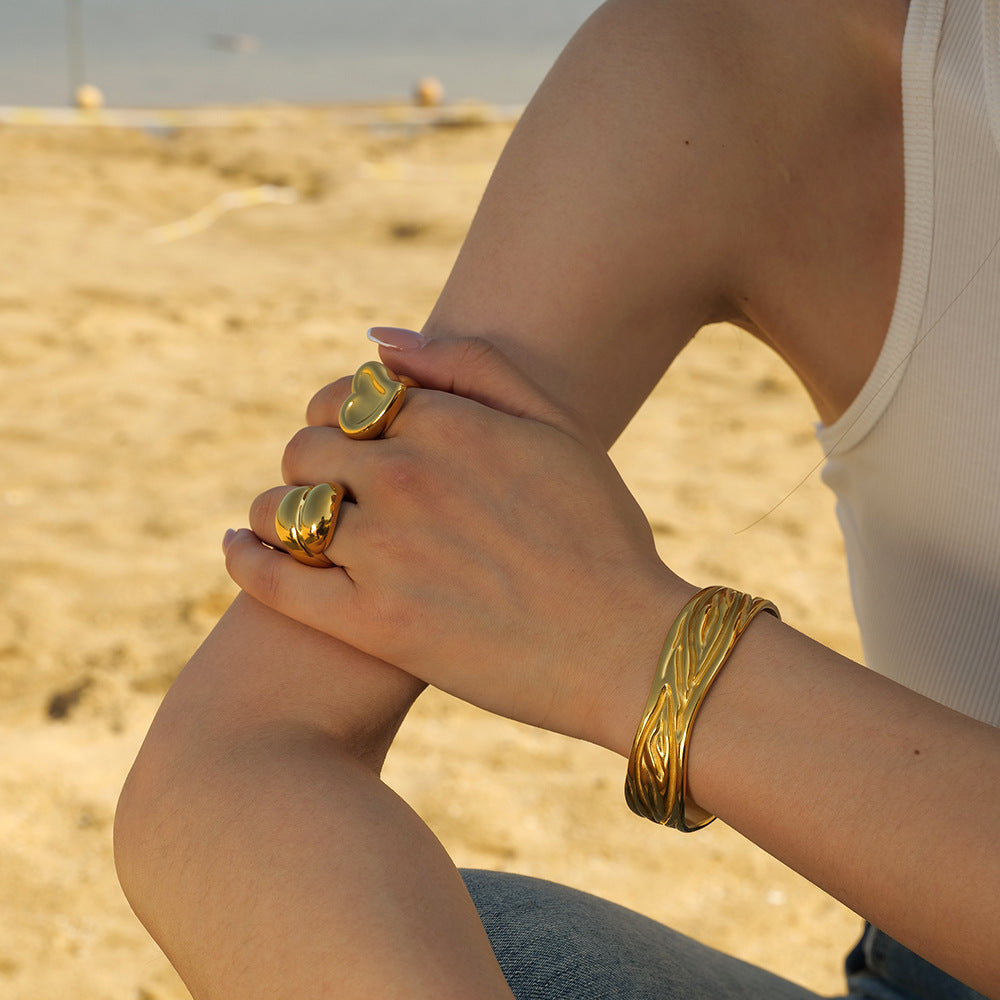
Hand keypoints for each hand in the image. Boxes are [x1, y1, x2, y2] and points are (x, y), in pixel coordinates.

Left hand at [224, 338, 693, 751]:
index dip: (339, 415)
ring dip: (278, 509)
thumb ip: (472, 367)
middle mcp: (406, 477)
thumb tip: (378, 340)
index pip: (347, 397)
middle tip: (328, 488)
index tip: (348, 440)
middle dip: (312, 461)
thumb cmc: (601, 534)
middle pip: (306, 448)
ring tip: (290, 524)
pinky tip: (240, 550)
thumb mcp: (557, 427)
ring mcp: (384, 551)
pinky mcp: (370, 623)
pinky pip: (273, 579)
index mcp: (448, 425)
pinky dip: (244, 558)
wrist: (625, 646)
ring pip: (281, 509)